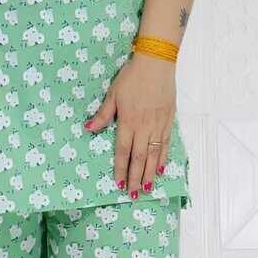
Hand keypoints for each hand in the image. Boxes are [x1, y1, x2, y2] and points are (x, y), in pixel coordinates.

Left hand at [84, 52, 175, 197]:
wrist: (156, 63)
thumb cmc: (132, 77)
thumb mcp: (113, 94)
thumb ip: (103, 114)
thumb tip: (89, 128)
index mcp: (128, 121)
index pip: (123, 151)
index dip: (121, 169)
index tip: (119, 184)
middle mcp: (144, 127)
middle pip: (139, 158)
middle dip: (135, 178)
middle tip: (133, 194)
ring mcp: (158, 125)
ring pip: (154, 155)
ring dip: (149, 173)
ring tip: (147, 188)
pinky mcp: (168, 121)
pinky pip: (166, 144)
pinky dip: (163, 158)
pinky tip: (160, 169)